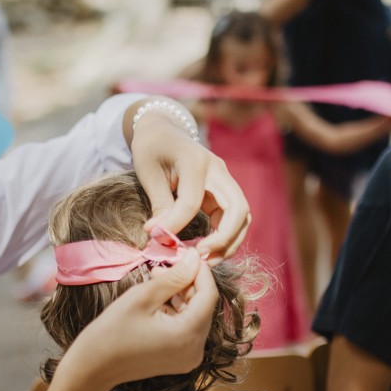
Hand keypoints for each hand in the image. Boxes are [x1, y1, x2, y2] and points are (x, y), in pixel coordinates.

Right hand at [58, 249, 217, 390]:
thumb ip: (173, 277)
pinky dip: (177, 312)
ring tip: (158, 279)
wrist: (92, 368)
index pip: (209, 295)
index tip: (188, 253)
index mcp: (188, 335)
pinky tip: (158, 300)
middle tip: (167, 265)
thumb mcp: (142, 297)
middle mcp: (196, 350)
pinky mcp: (181, 360)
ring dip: (181, 295)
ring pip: (196, 316)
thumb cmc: (111, 332)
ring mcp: (189, 358)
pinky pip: (187, 329)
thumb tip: (194, 258)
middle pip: (204, 306)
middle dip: (189, 283)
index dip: (201, 271)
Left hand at [130, 113, 249, 260]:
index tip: (157, 238)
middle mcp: (218, 170)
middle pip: (238, 209)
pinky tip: (205, 249)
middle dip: (223, 239)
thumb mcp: (148, 172)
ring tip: (205, 260)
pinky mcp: (223, 191)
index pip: (193, 201)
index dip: (176, 224)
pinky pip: (233, 217)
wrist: (162, 131)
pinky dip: (224, 236)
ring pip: (242, 216)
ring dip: (229, 242)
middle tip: (199, 258)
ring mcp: (224, 180)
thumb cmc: (151, 148)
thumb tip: (160, 235)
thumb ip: (159, 204)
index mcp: (196, 161)